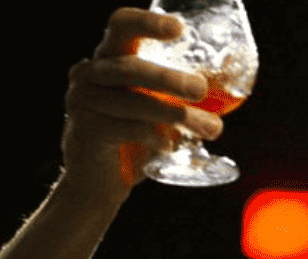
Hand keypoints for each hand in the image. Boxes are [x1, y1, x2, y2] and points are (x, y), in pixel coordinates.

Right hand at [62, 7, 223, 199]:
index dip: (149, 23)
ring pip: (134, 101)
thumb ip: (175, 101)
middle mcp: (89, 75)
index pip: (122, 26)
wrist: (98, 187)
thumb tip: (224, 97)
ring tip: (209, 128)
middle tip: (201, 89)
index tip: (180, 29)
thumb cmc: (130, 145)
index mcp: (106, 60)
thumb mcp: (154, 116)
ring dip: (174, 114)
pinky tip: (170, 145)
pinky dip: (153, 136)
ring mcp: (83, 102)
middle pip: (131, 67)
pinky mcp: (86, 131)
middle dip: (170, 79)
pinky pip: (126, 129)